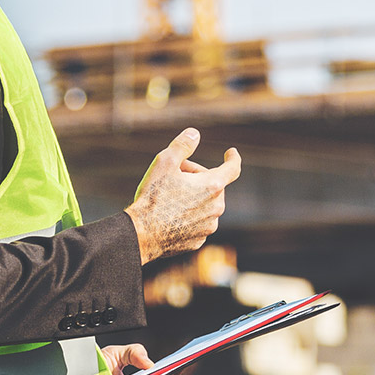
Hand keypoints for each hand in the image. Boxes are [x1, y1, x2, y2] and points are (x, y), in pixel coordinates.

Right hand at [126, 128, 241, 265]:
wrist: (141, 234)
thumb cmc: (153, 196)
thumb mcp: (165, 162)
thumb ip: (183, 145)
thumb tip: (195, 134)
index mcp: (212, 186)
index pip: (232, 168)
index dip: (233, 158)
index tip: (231, 153)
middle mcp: (216, 208)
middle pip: (212, 185)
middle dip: (196, 178)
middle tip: (173, 177)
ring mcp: (208, 226)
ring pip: (205, 205)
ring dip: (192, 198)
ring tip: (168, 199)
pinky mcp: (198, 240)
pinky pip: (197, 223)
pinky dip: (188, 216)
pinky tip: (168, 216)